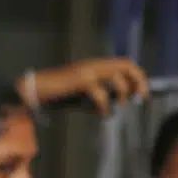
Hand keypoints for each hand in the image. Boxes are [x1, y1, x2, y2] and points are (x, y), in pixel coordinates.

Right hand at [29, 57, 148, 113]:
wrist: (35, 89)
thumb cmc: (56, 94)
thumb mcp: (82, 94)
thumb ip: (98, 96)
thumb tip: (113, 107)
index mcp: (96, 65)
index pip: (125, 64)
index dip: (138, 77)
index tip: (142, 93)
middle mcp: (94, 64)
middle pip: (127, 65)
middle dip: (139, 81)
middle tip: (141, 98)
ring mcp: (88, 70)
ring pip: (117, 76)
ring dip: (123, 91)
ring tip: (120, 105)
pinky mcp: (81, 80)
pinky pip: (101, 92)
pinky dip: (104, 105)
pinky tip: (103, 114)